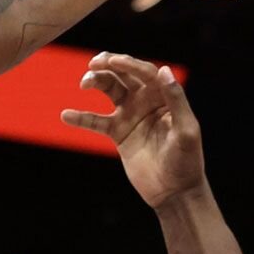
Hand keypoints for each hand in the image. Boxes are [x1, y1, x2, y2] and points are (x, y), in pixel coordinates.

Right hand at [61, 53, 207, 209]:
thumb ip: (176, 100)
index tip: (112, 61)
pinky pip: (96, 121)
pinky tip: (66, 116)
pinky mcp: (118, 133)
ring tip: (84, 84)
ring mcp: (131, 115)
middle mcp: (146, 101)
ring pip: (109, 90)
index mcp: (164, 96)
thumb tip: (164, 70)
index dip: (129, 64)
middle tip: (94, 64)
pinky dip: (81, 118)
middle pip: (124, 75)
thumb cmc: (187, 161)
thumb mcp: (186, 130)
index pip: (146, 73)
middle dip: (108, 65)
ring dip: (95, 81)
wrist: (174, 192)